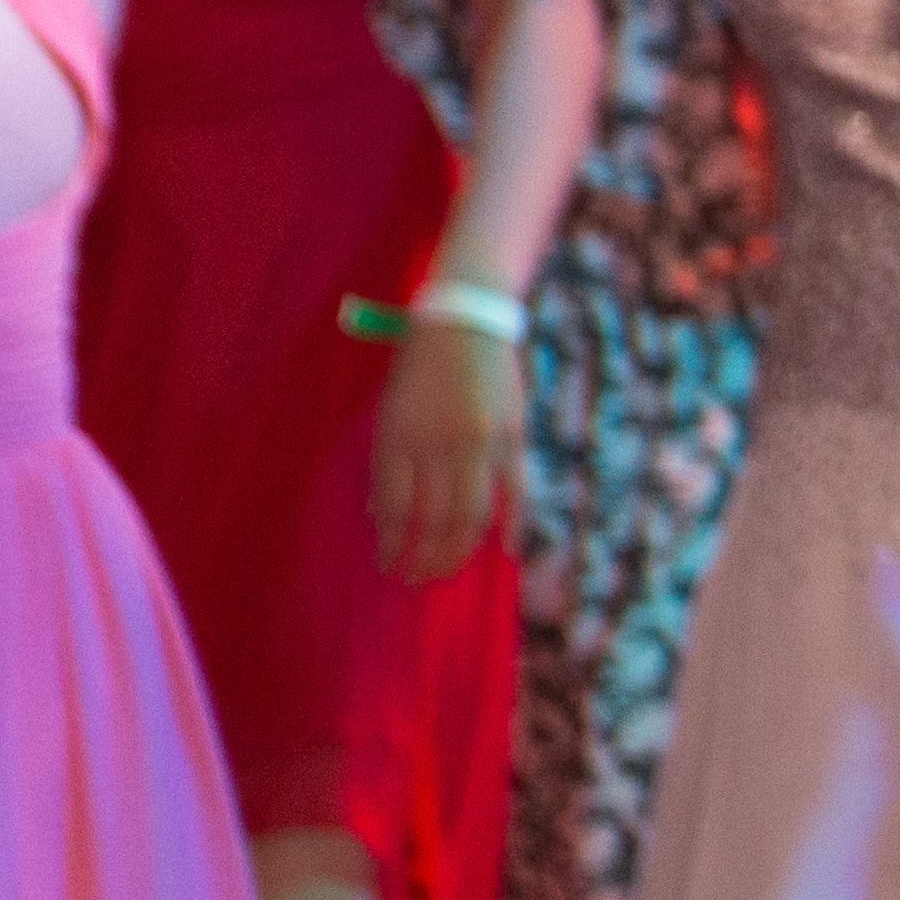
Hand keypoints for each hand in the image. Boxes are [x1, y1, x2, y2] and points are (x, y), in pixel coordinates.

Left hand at [372, 319, 524, 582]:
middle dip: (424, 556)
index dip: (393, 543)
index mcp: (400, 434)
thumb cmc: (419, 365)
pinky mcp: (513, 434)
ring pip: (472, 512)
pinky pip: (515, 489)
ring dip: (459, 549)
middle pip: (433, 517)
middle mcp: (439, 442)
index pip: (395, 506)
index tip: (389, 566)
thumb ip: (390, 463)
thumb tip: (384, 516)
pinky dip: (513, 522)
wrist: (467, 319)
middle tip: (418, 580)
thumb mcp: (389, 409)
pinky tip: (506, 550)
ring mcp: (481, 440)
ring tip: (449, 572)